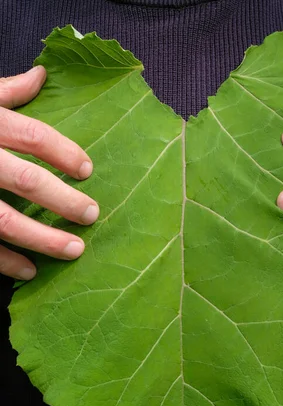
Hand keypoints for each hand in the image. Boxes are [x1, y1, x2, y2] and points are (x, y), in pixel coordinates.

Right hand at [0, 66, 97, 280]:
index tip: (87, 170)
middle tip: (91, 214)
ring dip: (43, 238)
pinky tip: (31, 270)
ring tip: (75, 250)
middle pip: (26, 181)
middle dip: (64, 200)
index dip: (64, 153)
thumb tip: (41, 75)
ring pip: (6, 220)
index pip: (33, 135)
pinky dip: (5, 261)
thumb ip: (5, 92)